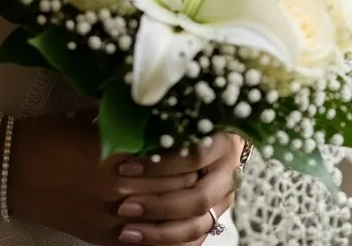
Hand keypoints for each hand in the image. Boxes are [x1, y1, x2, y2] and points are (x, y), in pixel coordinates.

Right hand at [6, 112, 238, 245]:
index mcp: (117, 154)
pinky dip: (178, 237)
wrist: (11, 170)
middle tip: (228, 158)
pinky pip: (154, 245)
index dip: (202, 147)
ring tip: (215, 188)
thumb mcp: (90, 117)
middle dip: (207, 173)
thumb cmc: (50, 134)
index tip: (219, 132)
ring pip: (173, 220)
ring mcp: (114, 220)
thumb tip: (166, 105)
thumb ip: (129, 118)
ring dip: (198, 206)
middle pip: (180, 188)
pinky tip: (195, 224)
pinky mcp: (106, 239)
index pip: (177, 157)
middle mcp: (120, 191)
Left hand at [114, 132, 242, 244]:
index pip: (192, 157)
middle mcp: (228, 174)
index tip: (123, 170)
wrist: (208, 136)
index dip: (158, 165)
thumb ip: (157, 126)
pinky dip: (168, 244)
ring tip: (127, 231)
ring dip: (160, 232)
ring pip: (197, 225)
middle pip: (198, 198)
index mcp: (222, 142)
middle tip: (123, 207)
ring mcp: (223, 200)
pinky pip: (194, 240)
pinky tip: (142, 240)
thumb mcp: (173, 118)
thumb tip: (123, 131)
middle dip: (158, 205)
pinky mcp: (214, 218)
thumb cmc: (180, 121)